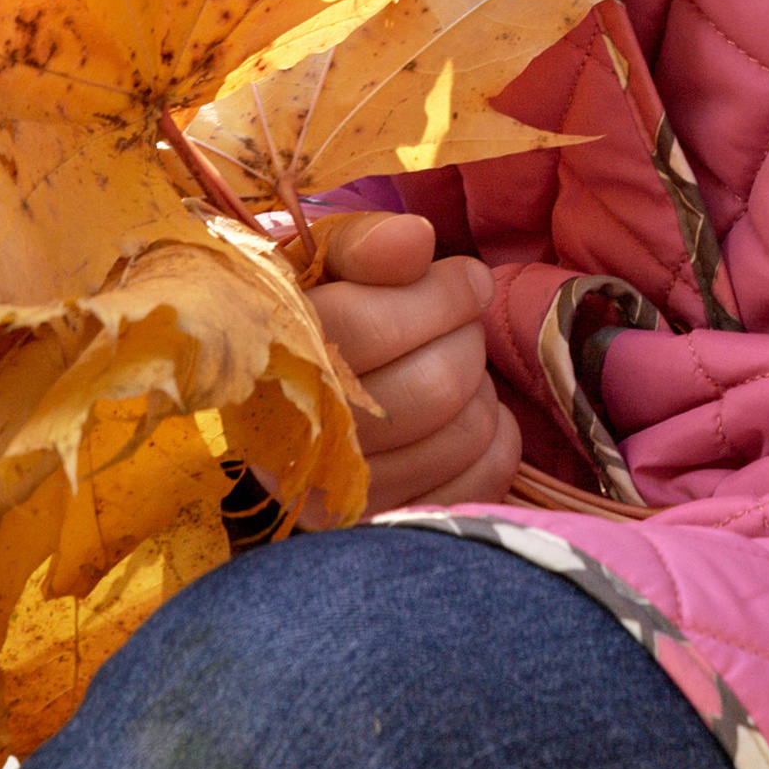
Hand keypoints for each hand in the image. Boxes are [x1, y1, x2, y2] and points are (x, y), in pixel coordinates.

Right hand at [305, 212, 522, 516]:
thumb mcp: (319, 265)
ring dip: (477, 389)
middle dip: (465, 337)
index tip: (465, 279)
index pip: (372, 328)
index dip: (442, 295)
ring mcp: (343, 497)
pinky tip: (463, 418)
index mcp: (275, 358)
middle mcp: (301, 438)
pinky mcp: (384, 528)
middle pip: (435, 384)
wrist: (284, 403)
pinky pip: (480, 484)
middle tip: (455, 324)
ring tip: (448, 369)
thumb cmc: (313, 318)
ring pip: (464, 433)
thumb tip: (414, 240)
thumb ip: (363, 244)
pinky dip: (494, 441)